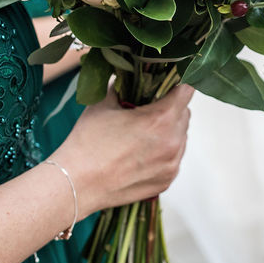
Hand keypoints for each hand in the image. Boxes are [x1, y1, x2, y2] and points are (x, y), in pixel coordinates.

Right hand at [54, 85, 193, 213]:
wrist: (76, 183)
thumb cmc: (87, 142)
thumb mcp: (103, 103)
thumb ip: (122, 87)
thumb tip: (128, 79)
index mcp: (160, 119)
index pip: (186, 91)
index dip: (177, 84)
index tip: (168, 84)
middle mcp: (172, 142)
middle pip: (184, 115)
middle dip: (171, 108)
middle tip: (150, 109)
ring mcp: (171, 164)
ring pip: (181, 138)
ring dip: (169, 131)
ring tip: (143, 134)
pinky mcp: (166, 181)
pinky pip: (173, 159)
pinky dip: (164, 152)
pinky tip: (142, 153)